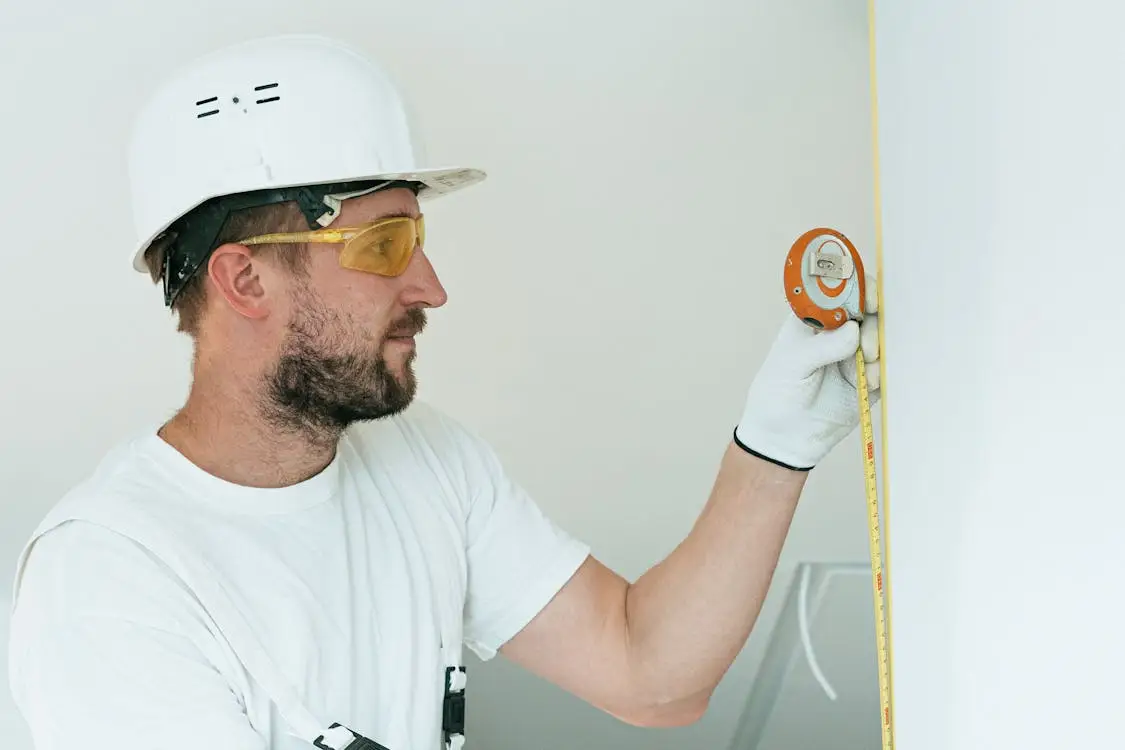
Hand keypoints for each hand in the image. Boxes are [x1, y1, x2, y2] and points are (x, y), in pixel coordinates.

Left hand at [734, 274, 879, 470]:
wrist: (785, 438)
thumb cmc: (777, 394)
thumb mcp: (791, 365)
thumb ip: (821, 346)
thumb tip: (854, 329)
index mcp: (814, 319)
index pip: (840, 292)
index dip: (859, 289)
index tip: (870, 302)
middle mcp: (837, 332)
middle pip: (870, 311)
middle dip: (875, 326)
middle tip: (866, 351)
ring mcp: (854, 354)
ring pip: (883, 338)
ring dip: (881, 350)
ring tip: (867, 373)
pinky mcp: (868, 379)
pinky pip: (887, 367)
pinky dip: (886, 371)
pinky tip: (873, 383)